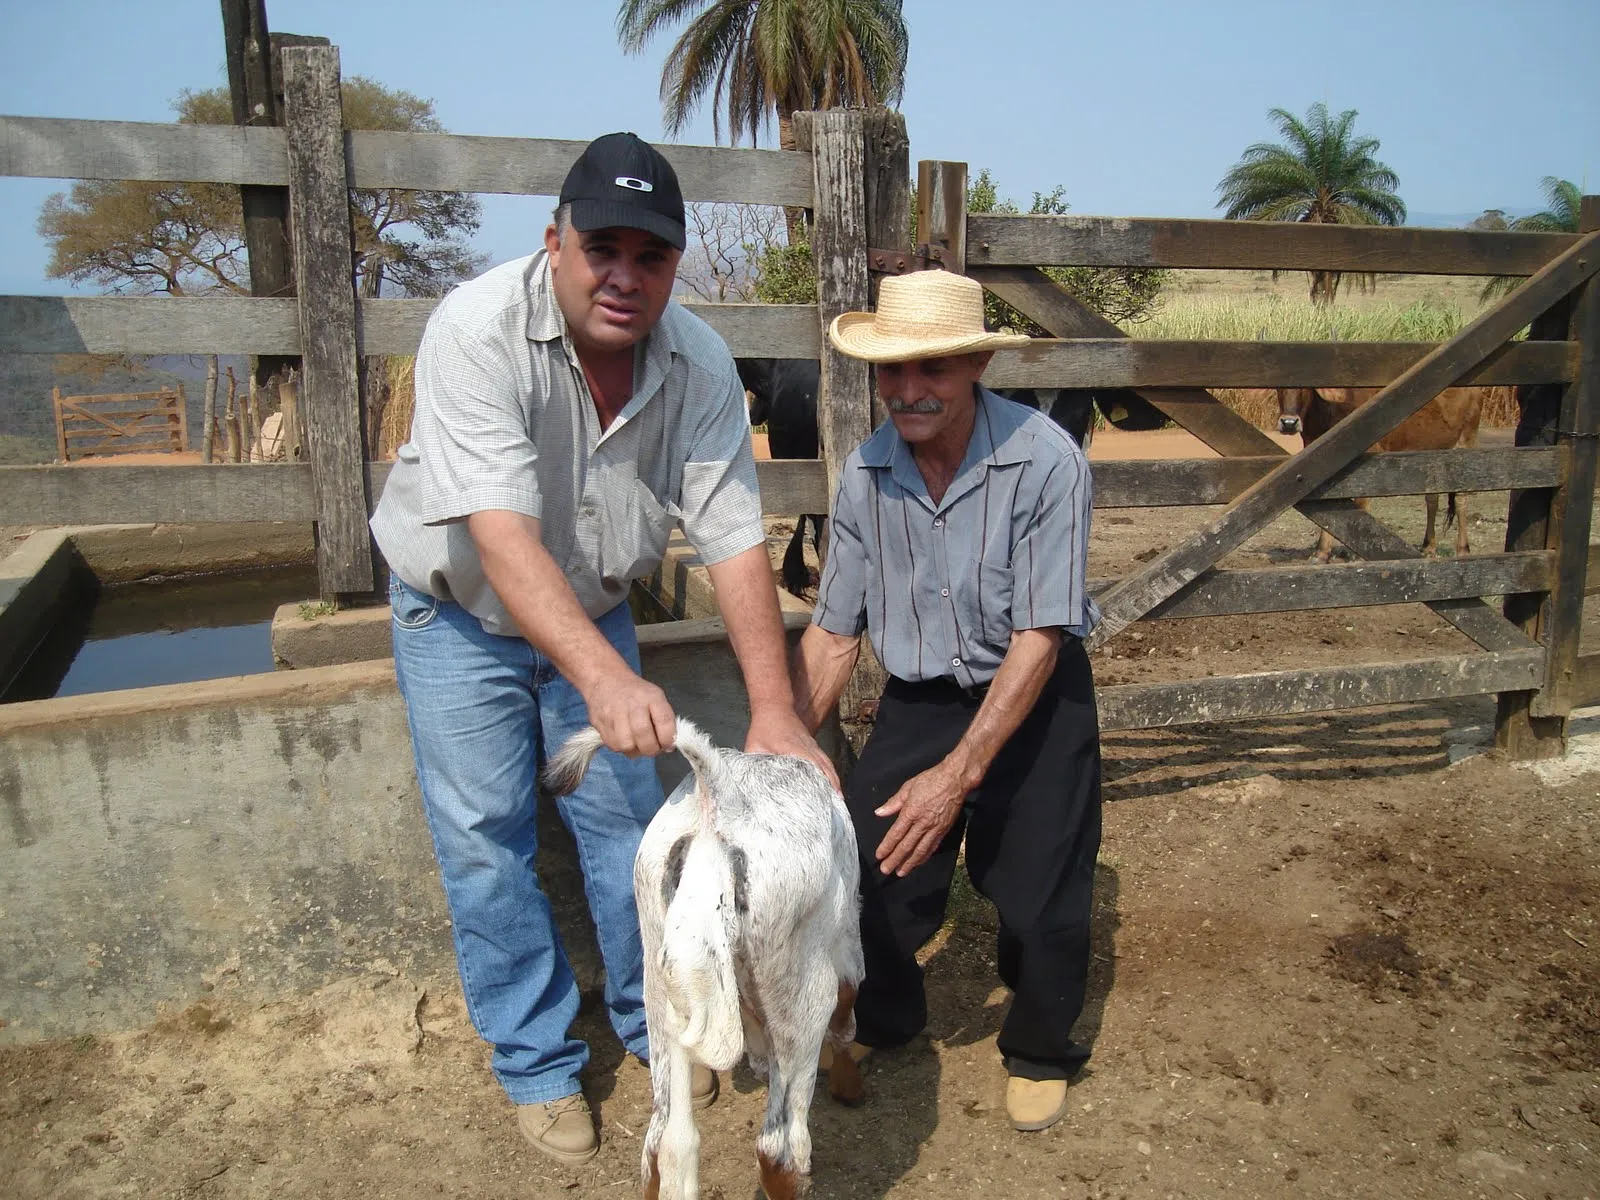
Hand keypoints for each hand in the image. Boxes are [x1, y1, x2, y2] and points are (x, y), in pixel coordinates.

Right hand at [583, 668, 676, 756]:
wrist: (606, 680)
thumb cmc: (635, 692)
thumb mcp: (655, 697)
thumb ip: (665, 720)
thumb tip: (668, 746)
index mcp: (651, 697)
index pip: (664, 721)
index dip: (668, 739)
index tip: (668, 745)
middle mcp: (632, 704)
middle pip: (643, 735)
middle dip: (651, 749)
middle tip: (652, 748)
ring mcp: (614, 713)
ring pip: (627, 745)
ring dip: (635, 750)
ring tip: (637, 744)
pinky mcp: (600, 723)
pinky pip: (613, 745)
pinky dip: (621, 747)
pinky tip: (625, 739)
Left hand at [746, 707, 840, 790]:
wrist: (774, 707)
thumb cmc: (764, 726)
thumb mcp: (754, 746)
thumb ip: (753, 764)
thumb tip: (749, 781)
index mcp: (793, 748)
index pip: (811, 766)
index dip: (820, 782)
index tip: (825, 796)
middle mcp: (807, 747)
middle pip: (825, 768)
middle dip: (832, 786)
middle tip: (835, 804)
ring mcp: (812, 745)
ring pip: (828, 764)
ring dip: (834, 780)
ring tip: (838, 798)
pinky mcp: (812, 745)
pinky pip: (826, 760)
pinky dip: (831, 772)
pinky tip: (832, 783)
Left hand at [874, 761, 969, 876]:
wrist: (955, 780)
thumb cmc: (930, 780)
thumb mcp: (908, 787)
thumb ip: (893, 803)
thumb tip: (879, 813)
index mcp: (911, 812)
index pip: (896, 834)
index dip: (887, 847)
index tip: (879, 856)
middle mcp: (922, 823)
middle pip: (907, 846)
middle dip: (895, 860)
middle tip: (886, 870)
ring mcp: (934, 828)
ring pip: (920, 850)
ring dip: (910, 863)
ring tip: (901, 872)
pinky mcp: (944, 830)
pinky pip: (933, 847)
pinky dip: (924, 856)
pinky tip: (918, 862)